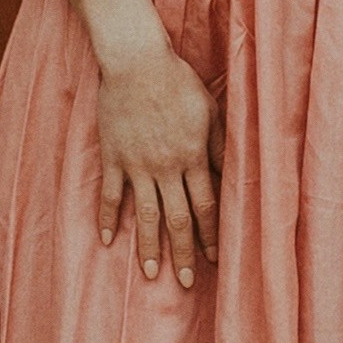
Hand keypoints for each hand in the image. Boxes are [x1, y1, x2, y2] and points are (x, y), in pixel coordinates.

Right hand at [96, 40, 216, 283]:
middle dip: (183, 253)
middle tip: (184, 282)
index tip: (213, 259)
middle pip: (177, 219)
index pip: (206, 206)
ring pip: (144, 214)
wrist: (136, 60)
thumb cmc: (177, 81)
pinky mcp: (113, 156)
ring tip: (151, 273)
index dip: (210, 235)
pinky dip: (107, 218)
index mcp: (192, 156)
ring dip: (148, 246)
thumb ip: (221, 146)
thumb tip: (235, 175)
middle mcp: (165, 167)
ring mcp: (136, 164)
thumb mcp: (210, 111)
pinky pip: (110, 194)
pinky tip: (107, 240)